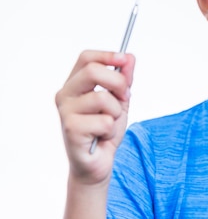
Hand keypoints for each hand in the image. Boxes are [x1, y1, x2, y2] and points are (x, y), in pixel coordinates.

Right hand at [55, 50, 134, 184]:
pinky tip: (102, 136)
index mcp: (75, 84)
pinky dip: (111, 130)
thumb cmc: (104, 130)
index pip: (86, 58)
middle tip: (124, 97)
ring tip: (108, 123)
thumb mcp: (120, 101)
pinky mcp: (71, 130)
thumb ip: (124, 80)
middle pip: (93, 71)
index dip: (107, 55)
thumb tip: (129, 58)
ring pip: (103, 98)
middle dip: (118, 83)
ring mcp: (66, 112)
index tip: (125, 59)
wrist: (97, 163)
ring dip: (116, 112)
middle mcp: (65, 95)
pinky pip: (105, 121)